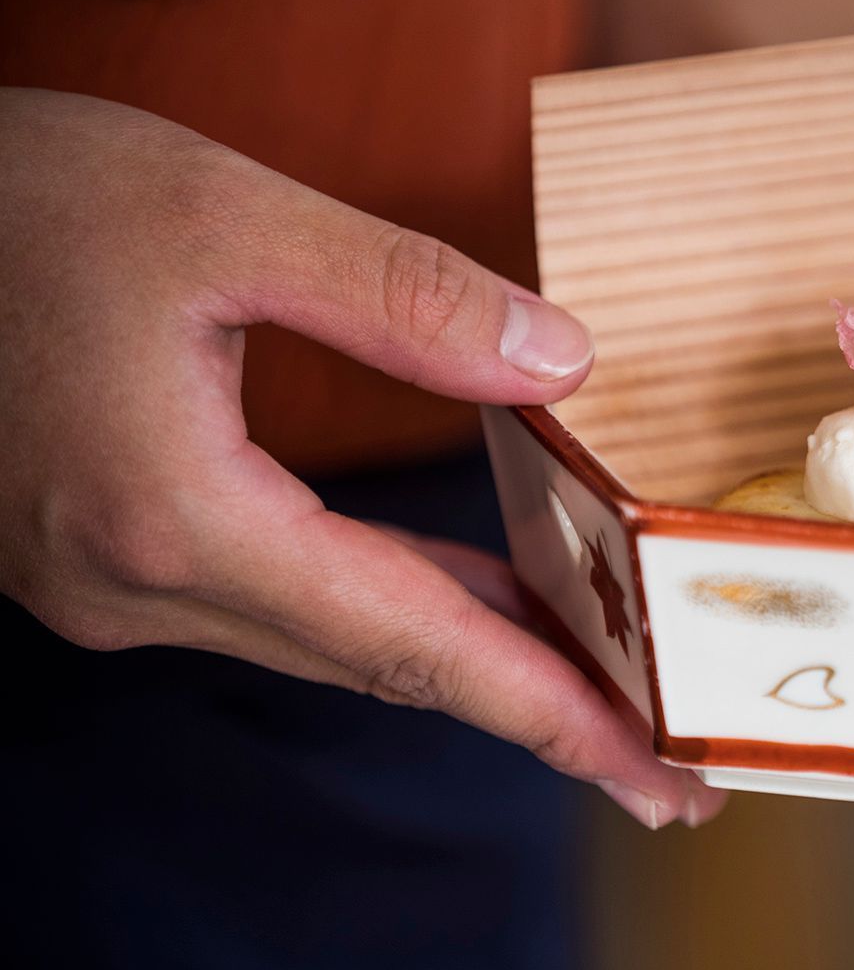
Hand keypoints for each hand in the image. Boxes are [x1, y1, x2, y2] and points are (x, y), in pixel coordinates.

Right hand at [0, 89, 722, 828]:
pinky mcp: (105, 550)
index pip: (411, 645)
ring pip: (339, 641)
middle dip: (540, 713)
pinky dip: (394, 607)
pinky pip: (287, 601)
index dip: (549, 710)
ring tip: (605, 683)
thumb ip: (402, 294)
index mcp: (175, 517)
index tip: (659, 772)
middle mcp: (140, 583)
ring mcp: (113, 581)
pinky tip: (475, 594)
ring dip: (474, 663)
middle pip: (389, 668)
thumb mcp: (219, 212)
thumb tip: (564, 360)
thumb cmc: (12, 197)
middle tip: (673, 767)